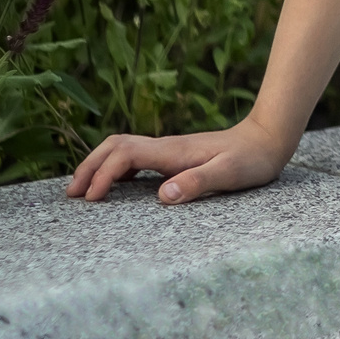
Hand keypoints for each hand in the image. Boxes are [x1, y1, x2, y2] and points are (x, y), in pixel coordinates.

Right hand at [66, 117, 290, 205]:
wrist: (268, 138)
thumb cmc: (252, 159)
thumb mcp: (230, 174)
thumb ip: (198, 182)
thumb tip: (163, 195)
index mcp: (174, 152)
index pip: (125, 156)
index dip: (103, 175)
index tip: (92, 199)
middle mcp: (166, 147)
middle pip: (114, 146)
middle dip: (89, 166)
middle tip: (71, 195)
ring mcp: (168, 150)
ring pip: (122, 149)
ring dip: (98, 165)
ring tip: (82, 191)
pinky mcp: (174, 156)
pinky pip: (135, 158)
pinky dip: (115, 168)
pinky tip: (114, 187)